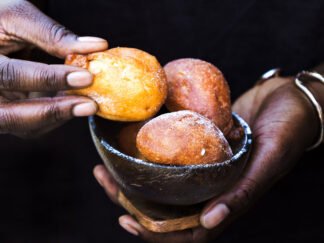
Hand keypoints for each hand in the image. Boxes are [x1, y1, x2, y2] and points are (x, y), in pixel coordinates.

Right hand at [0, 0, 107, 136]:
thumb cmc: (0, 22)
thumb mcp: (18, 18)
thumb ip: (53, 35)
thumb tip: (96, 47)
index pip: (12, 76)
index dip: (50, 79)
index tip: (85, 77)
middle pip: (13, 116)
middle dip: (55, 112)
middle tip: (90, 105)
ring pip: (26, 127)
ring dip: (60, 116)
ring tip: (88, 102)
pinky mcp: (10, 114)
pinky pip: (34, 126)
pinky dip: (57, 116)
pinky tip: (74, 102)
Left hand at [93, 77, 318, 241]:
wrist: (289, 99)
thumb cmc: (288, 129)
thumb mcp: (269, 159)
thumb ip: (244, 191)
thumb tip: (210, 221)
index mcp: (227, 199)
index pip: (187, 230)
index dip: (156, 232)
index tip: (125, 217)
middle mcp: (210, 187)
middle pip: (165, 205)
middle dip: (130, 198)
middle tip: (104, 180)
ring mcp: (202, 166)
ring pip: (163, 180)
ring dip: (132, 176)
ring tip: (105, 164)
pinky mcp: (199, 145)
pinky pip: (170, 153)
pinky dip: (148, 152)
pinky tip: (128, 140)